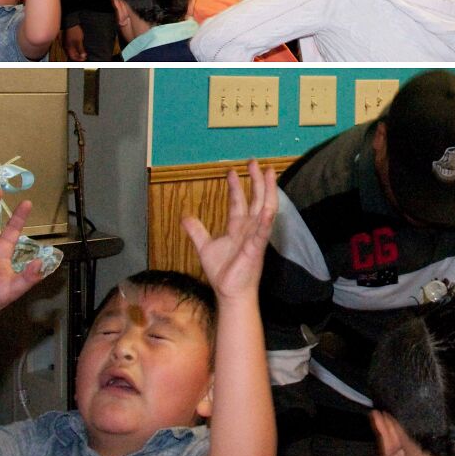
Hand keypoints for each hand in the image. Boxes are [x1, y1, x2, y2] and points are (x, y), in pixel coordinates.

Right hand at [63, 24, 87, 61]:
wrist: (70, 23)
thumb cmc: (74, 31)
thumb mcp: (79, 41)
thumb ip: (81, 49)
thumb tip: (83, 56)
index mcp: (68, 48)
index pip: (73, 57)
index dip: (79, 59)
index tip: (84, 59)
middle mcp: (66, 47)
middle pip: (72, 55)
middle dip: (78, 57)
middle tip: (84, 57)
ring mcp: (67, 44)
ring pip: (72, 51)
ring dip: (77, 53)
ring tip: (82, 53)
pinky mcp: (68, 41)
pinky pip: (72, 48)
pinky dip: (76, 49)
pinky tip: (79, 48)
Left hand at [181, 160, 276, 299]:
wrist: (229, 293)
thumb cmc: (223, 273)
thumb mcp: (205, 247)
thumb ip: (197, 231)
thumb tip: (185, 216)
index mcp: (238, 227)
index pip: (239, 201)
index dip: (236, 186)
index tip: (231, 170)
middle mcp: (249, 229)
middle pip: (256, 199)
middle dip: (256, 180)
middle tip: (254, 161)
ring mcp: (255, 237)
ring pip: (265, 209)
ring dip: (267, 191)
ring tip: (269, 173)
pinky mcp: (256, 249)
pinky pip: (263, 233)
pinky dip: (266, 221)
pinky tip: (267, 209)